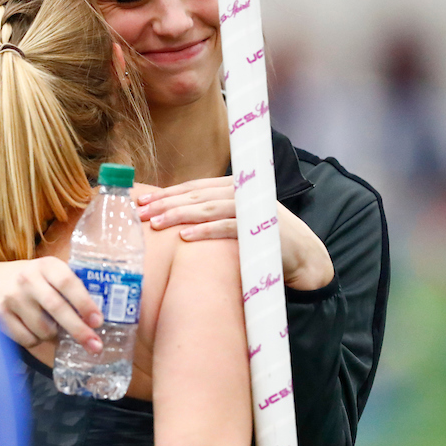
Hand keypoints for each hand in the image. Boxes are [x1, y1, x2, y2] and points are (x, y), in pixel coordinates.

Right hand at [0, 257, 103, 351]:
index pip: (68, 283)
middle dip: (79, 331)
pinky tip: (32, 330)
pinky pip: (27, 339)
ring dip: (52, 335)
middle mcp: (28, 279)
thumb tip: (92, 320)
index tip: (98, 322)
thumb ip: (67, 288)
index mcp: (45, 266)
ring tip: (49, 328)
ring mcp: (12, 297)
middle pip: (57, 308)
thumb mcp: (46, 273)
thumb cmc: (26, 280)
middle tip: (95, 346)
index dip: (85, 303)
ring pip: (43, 329)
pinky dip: (35, 340)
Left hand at [137, 178, 334, 290]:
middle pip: (196, 196)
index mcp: (234, 188)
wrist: (305, 258)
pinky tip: (184, 235)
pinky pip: (227, 228)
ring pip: (208, 208)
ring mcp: (252, 210)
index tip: (141, 201)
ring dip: (179, 214)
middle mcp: (242, 194)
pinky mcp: (260, 230)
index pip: (194, 188)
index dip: (166, 193)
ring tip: (155, 222)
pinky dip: (205, 231)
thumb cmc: (264, 240)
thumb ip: (212, 214)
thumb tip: (174, 216)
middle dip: (165, 203)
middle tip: (139, 212)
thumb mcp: (238, 220)